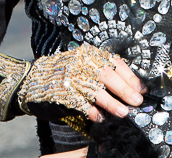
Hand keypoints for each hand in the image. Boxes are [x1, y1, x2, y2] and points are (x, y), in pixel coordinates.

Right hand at [18, 43, 145, 122]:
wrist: (30, 80)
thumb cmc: (62, 74)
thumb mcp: (81, 65)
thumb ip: (101, 73)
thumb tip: (130, 88)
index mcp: (88, 54)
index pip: (114, 62)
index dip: (130, 76)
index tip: (141, 89)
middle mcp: (79, 63)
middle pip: (106, 75)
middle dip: (124, 89)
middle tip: (137, 101)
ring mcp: (70, 78)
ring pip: (96, 90)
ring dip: (112, 103)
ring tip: (124, 113)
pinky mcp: (62, 93)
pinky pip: (82, 104)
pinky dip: (93, 112)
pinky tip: (101, 118)